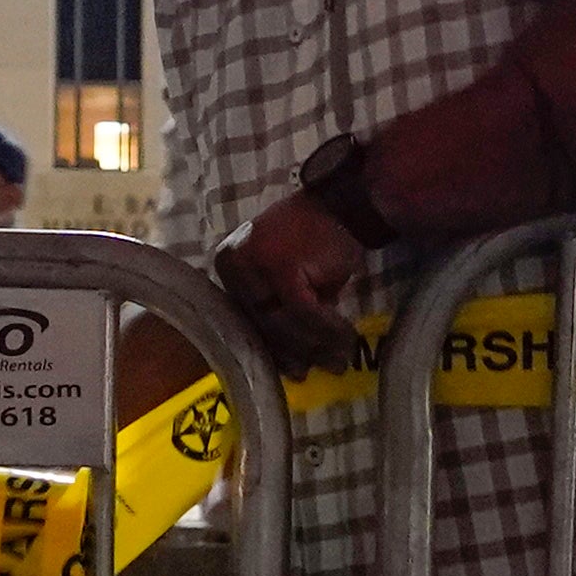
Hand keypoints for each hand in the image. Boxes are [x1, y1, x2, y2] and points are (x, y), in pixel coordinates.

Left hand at [213, 190, 371, 373]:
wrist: (342, 204)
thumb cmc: (317, 238)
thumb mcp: (290, 273)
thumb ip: (283, 308)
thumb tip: (291, 359)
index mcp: (229, 265)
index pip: (247, 316)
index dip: (271, 347)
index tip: (290, 368)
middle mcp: (234, 264)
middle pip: (262, 323)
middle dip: (292, 352)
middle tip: (312, 372)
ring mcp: (255, 266)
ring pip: (283, 323)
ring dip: (315, 345)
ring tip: (338, 361)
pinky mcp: (282, 269)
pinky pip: (305, 314)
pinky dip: (328, 330)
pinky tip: (346, 339)